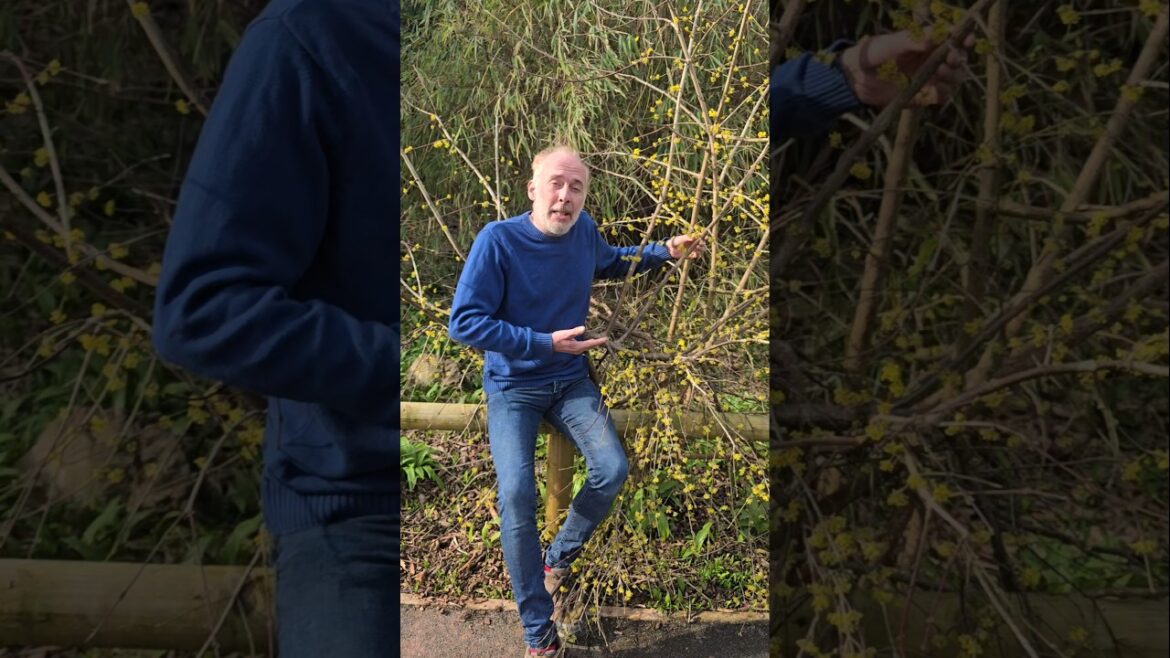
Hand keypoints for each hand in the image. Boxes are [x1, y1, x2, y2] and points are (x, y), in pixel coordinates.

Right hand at [551, 326, 607, 354]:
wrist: (549, 344)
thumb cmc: (556, 338)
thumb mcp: (565, 333)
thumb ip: (574, 332)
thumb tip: (583, 328)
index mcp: (577, 347)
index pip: (591, 344)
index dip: (599, 341)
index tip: (606, 339)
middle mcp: (578, 350)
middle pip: (590, 346)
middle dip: (597, 343)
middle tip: (605, 339)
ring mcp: (575, 350)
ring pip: (587, 347)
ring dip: (593, 343)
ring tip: (600, 340)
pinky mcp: (573, 349)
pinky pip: (584, 347)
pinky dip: (588, 344)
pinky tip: (590, 341)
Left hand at [667, 234, 703, 259]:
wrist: (670, 249)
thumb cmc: (675, 241)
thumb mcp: (681, 238)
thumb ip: (687, 237)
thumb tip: (693, 237)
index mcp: (693, 238)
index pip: (701, 237)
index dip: (704, 237)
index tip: (705, 238)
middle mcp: (694, 244)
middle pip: (703, 244)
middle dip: (703, 244)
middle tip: (700, 244)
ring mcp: (693, 249)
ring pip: (701, 250)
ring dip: (701, 249)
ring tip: (697, 248)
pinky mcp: (691, 255)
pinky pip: (697, 255)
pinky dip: (697, 255)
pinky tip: (695, 254)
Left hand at [839, 28, 974, 107]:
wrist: (856, 77)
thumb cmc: (873, 53)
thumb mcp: (891, 42)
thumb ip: (911, 39)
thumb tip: (933, 38)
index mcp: (929, 42)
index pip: (954, 39)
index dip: (964, 38)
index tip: (966, 40)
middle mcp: (933, 59)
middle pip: (959, 58)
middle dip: (959, 57)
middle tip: (950, 59)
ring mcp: (930, 77)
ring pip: (955, 77)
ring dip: (954, 75)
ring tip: (940, 72)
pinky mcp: (924, 95)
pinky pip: (942, 96)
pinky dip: (944, 93)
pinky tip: (936, 89)